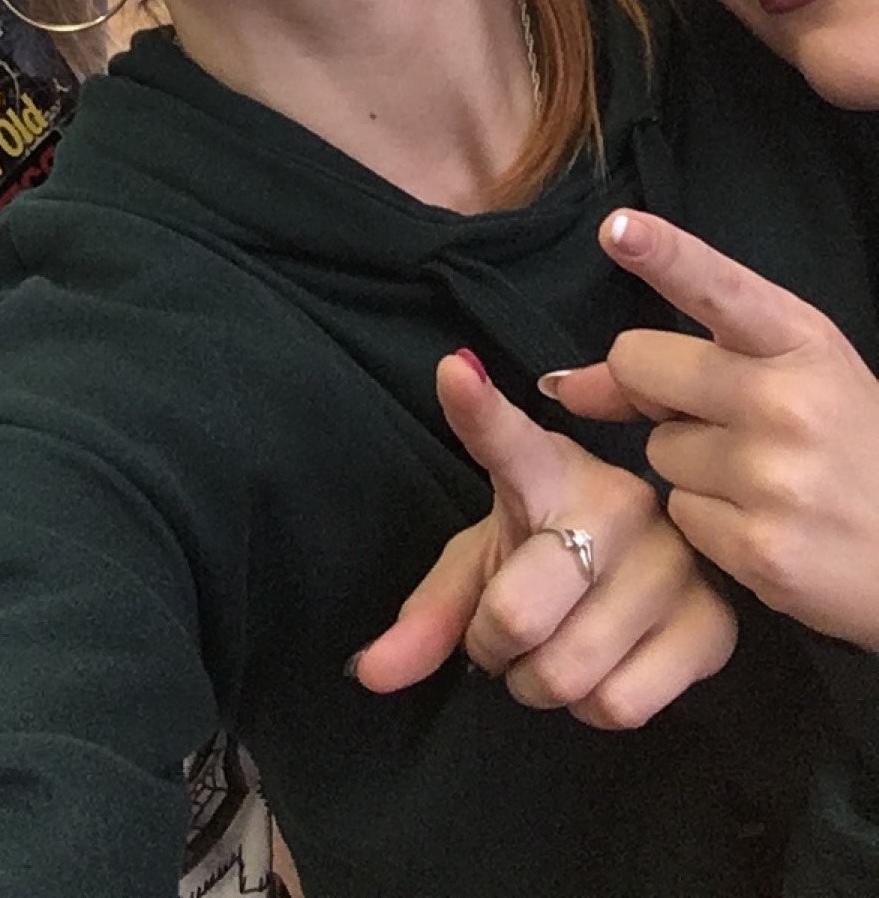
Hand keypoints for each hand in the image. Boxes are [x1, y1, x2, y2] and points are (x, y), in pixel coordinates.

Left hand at [352, 352, 734, 727]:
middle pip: (518, 615)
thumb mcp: (480, 569)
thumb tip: (369, 674)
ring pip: (570, 673)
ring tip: (552, 651)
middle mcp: (618, 502)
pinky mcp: (714, 622)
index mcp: (547, 470)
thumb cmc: (545, 560)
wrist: (642, 580)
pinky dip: (591, 710)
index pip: (507, 442)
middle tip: (506, 635)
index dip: (478, 410)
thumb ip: (428, 617)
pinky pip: (621, 705)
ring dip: (540, 685)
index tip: (451, 373)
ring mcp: (675, 560)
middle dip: (494, 647)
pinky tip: (602, 671)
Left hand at [545, 209, 878, 651]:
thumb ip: (687, 364)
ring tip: (765, 480)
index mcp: (803, 342)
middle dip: (652, 387)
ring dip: (690, 464)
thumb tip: (565, 384)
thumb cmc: (852, 449)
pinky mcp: (761, 549)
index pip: (719, 287)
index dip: (664, 254)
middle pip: (640, 363)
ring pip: (658, 449)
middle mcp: (787, 401)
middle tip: (715, 415)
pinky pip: (680, 514)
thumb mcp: (797, 378)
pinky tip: (765, 524)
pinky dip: (709, 522)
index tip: (618, 227)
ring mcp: (774, 477)